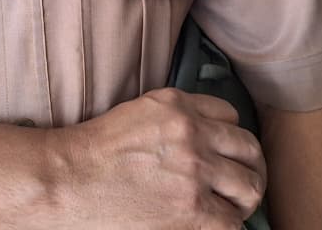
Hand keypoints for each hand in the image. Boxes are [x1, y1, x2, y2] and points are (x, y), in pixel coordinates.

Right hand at [55, 88, 265, 228]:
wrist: (71, 178)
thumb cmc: (97, 150)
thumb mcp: (139, 112)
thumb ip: (176, 117)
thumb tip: (206, 136)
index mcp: (178, 105)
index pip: (230, 116)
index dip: (228, 137)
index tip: (223, 153)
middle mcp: (192, 132)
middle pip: (249, 148)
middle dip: (250, 166)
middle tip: (241, 181)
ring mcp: (195, 170)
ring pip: (250, 185)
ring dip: (245, 197)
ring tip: (234, 205)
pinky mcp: (192, 207)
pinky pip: (233, 221)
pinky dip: (231, 224)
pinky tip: (217, 223)